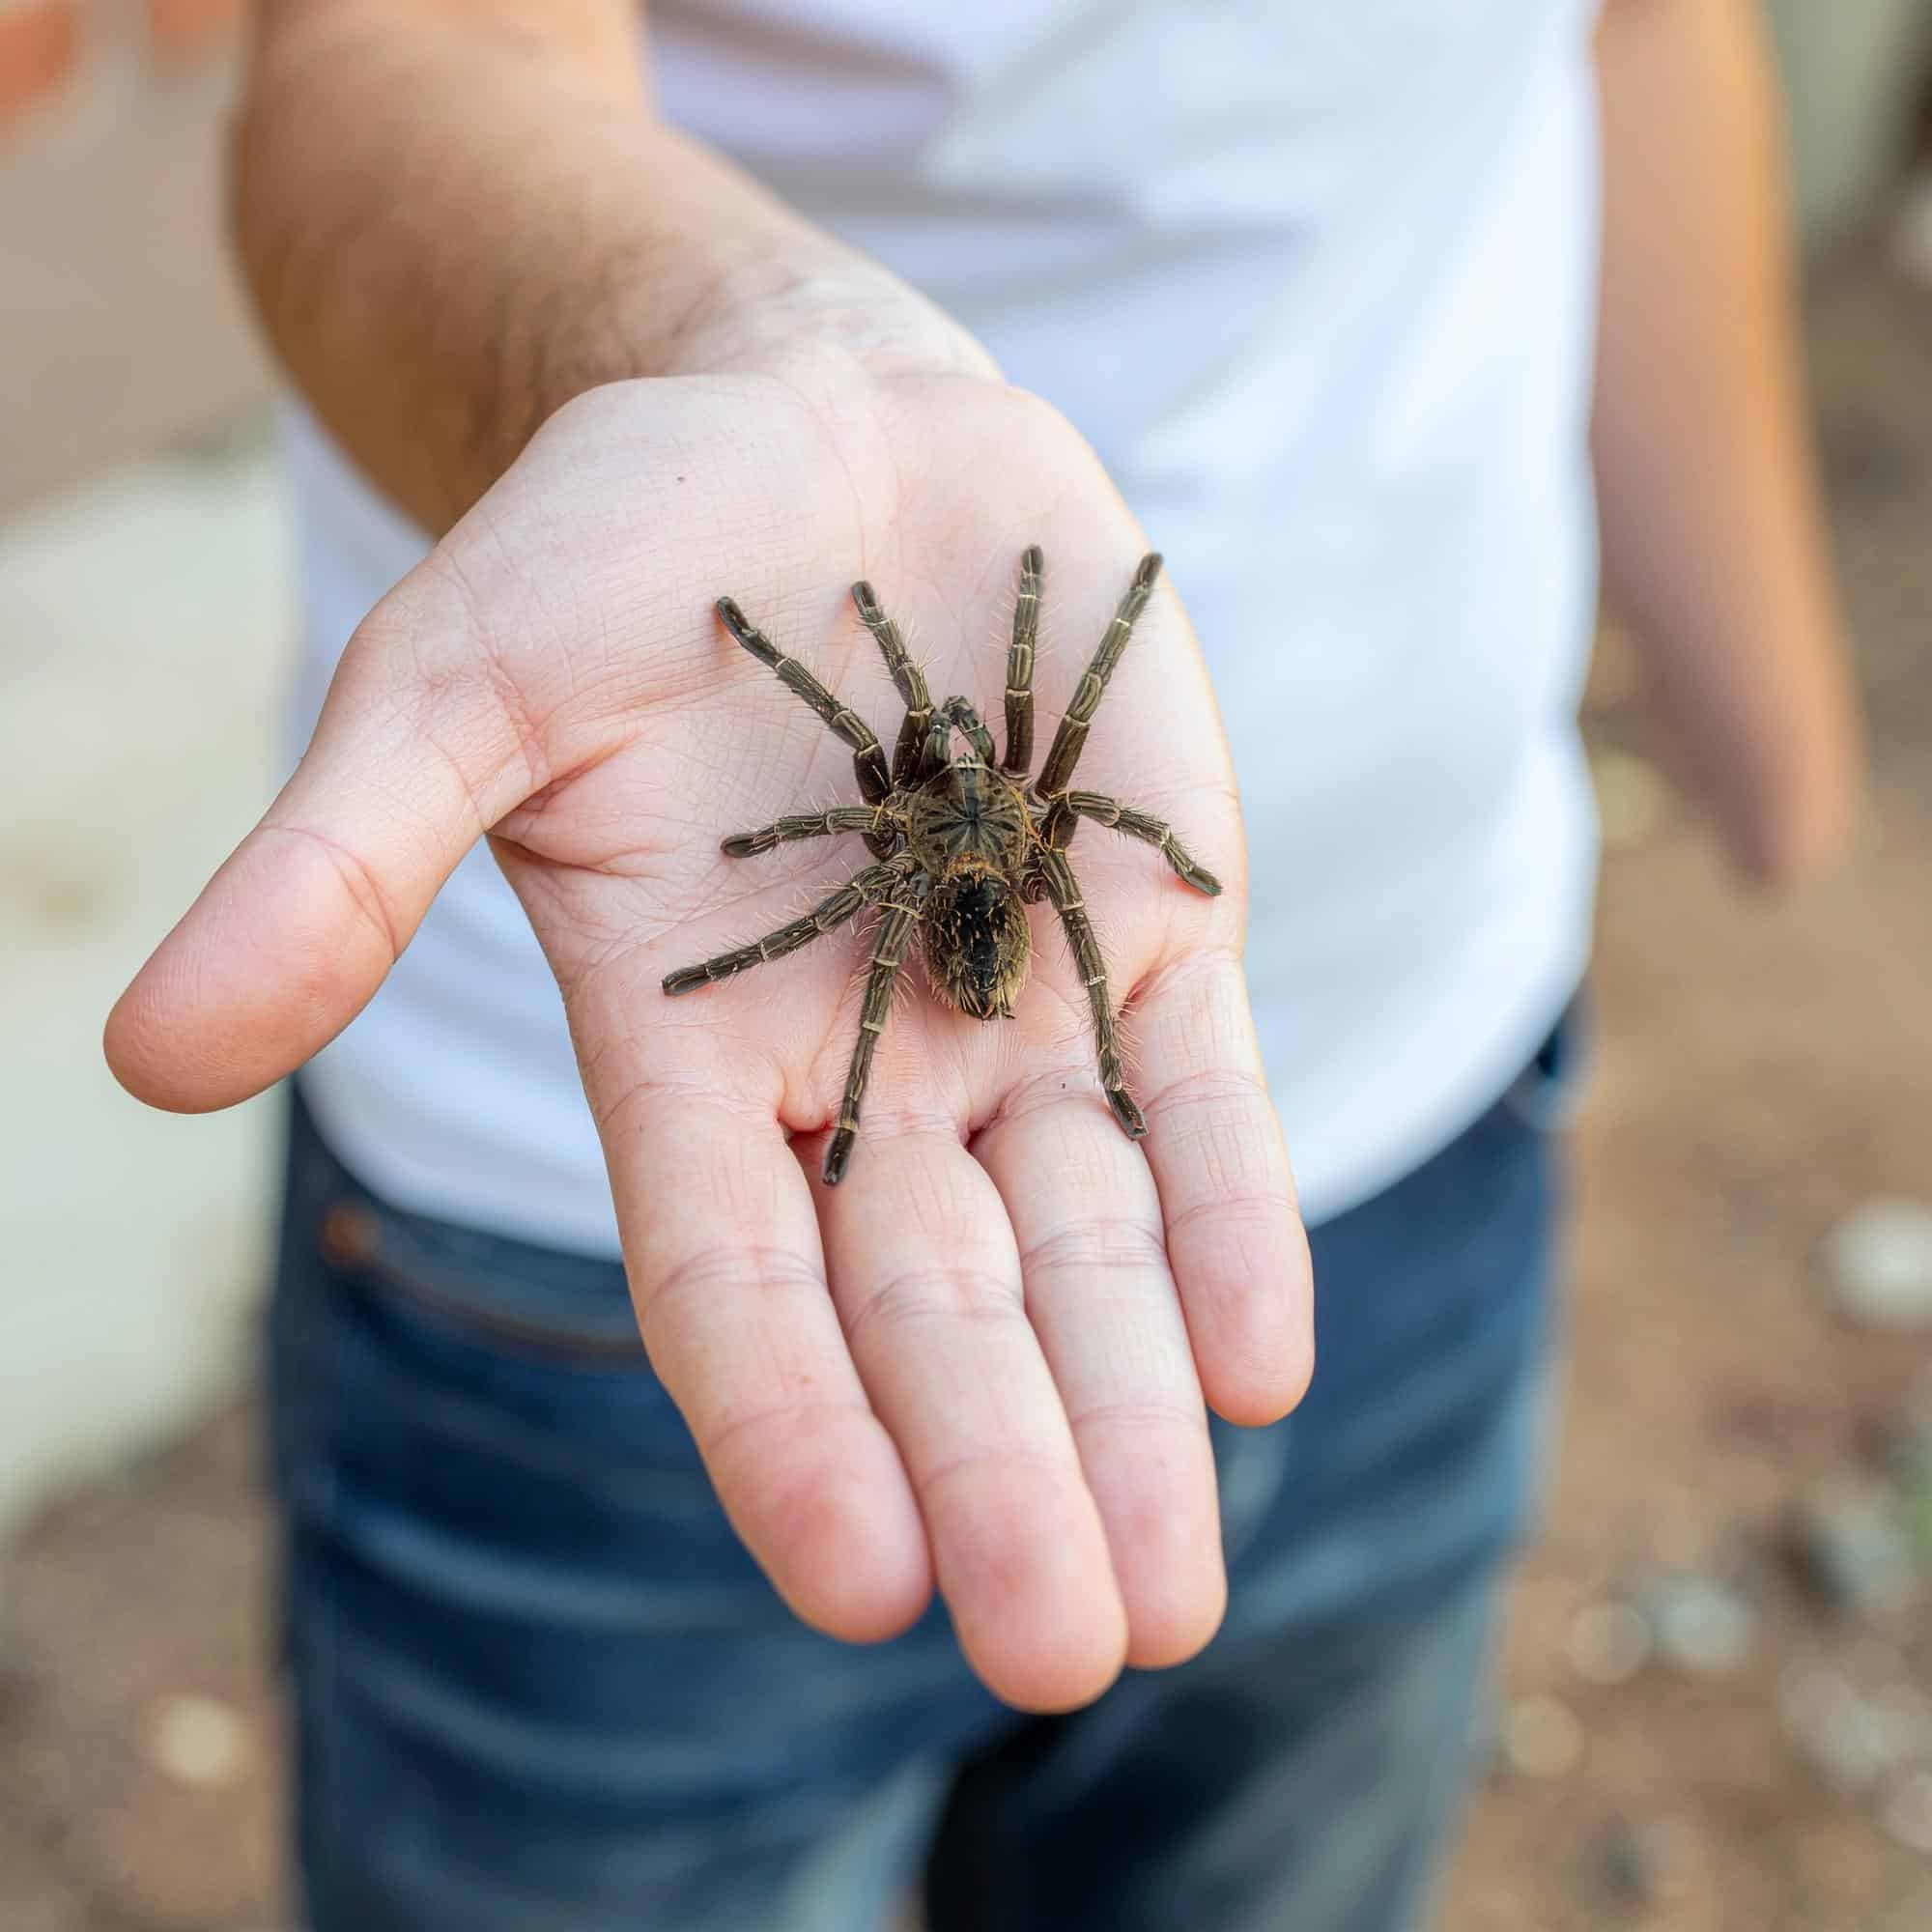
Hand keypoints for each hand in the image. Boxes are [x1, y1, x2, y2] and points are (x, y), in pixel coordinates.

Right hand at [106, 324, 1312, 1711]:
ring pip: (1084, 1239)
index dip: (794, 1428)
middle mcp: (861, 1062)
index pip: (736, 1282)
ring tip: (1176, 1600)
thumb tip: (150, 1055)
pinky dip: (1231, 1219)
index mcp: (686, 1050)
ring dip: (1131, 1406)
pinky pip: (1200, 1097)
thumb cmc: (606, 550)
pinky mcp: (1149, 916)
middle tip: (1056, 1658)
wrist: (809, 431)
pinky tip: (1258, 1368)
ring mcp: (1017, 999)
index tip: (868, 1586)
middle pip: (932, 1305)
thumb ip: (338, 867)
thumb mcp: (453, 688)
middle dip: (997, 1470)